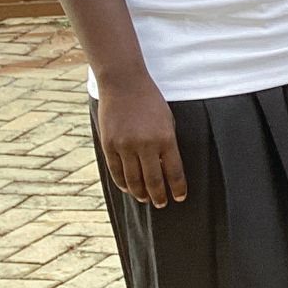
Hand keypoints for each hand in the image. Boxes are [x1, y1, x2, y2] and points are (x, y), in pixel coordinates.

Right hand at [96, 79, 185, 208]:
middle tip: (161, 204)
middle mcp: (145, 144)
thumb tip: (166, 170)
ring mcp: (125, 145)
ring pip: (133, 179)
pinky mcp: (108, 144)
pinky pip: (116, 171)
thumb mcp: (167, 121)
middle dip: (158, 196)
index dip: (177, 188)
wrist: (124, 83)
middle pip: (153, 180)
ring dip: (140, 193)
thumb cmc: (151, 102)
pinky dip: (123, 183)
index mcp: (165, 138)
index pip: (174, 172)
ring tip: (145, 199)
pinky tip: (129, 189)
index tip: (179, 198)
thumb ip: (167, 145)